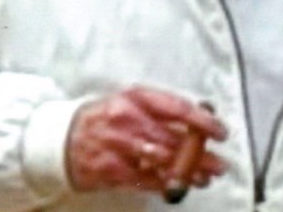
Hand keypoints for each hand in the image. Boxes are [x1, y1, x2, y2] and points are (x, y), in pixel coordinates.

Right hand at [66, 86, 227, 193]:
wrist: (61, 137)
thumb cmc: (104, 117)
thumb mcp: (131, 102)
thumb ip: (161, 109)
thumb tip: (198, 119)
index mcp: (135, 97)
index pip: (176, 107)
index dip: (201, 120)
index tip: (219, 130)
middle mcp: (127, 118)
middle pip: (172, 137)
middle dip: (200, 152)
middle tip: (220, 160)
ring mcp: (118, 145)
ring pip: (162, 160)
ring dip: (189, 170)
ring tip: (208, 175)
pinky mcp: (111, 169)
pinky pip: (146, 179)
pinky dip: (168, 184)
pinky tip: (183, 185)